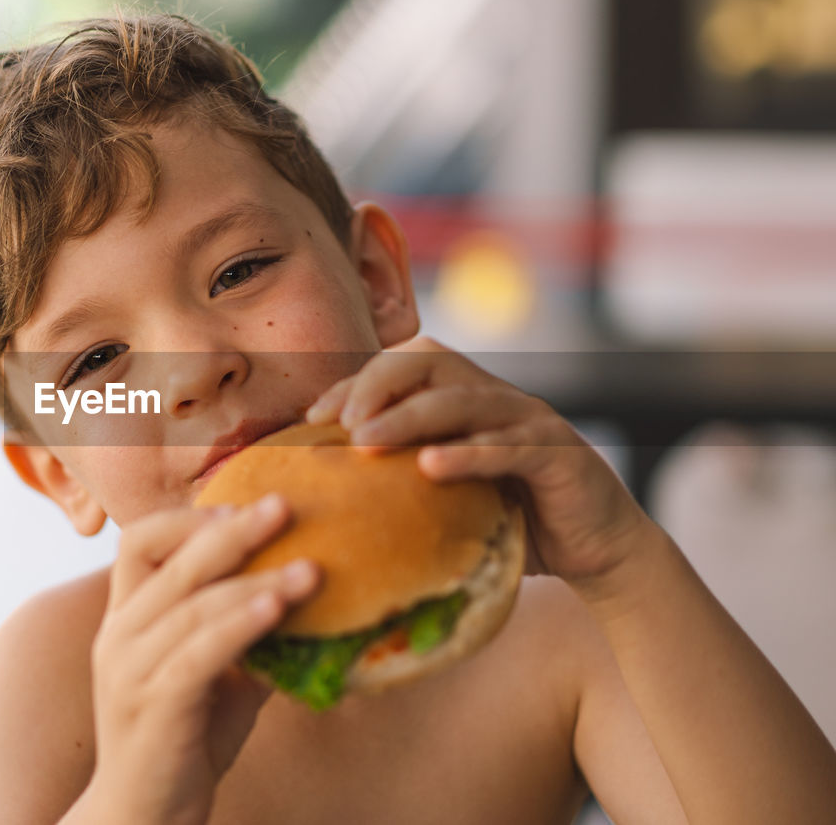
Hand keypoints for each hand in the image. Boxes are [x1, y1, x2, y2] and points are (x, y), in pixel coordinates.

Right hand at [87, 496, 319, 824]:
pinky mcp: (151, 705)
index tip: (242, 506)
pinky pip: (199, 653)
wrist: (145, 818)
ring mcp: (129, 670)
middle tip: (284, 506)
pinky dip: (241, 625)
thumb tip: (311, 591)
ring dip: (256, 581)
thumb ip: (245, 632)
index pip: (138, 541)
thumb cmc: (184, 741)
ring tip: (311, 569)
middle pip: (170, 559)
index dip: (189, 518)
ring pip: (193, 605)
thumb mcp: (216, 675)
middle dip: (232, 529)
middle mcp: (118, 634)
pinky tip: (277, 609)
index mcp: (125, 617)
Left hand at [306, 336, 651, 586]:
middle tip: (338, 423)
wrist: (600, 552)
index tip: (312, 417)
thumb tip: (329, 502)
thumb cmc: (514, 524)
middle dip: (376, 385)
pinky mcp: (559, 454)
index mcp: (466, 399)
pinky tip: (430, 467)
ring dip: (408, 417)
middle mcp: (496, 398)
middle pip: (430, 363)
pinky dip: (468, 453)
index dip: (356, 384)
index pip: (402, 369)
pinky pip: (509, 446)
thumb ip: (404, 487)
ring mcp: (530, 421)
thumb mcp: (451, 499)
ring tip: (364, 441)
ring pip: (463, 399)